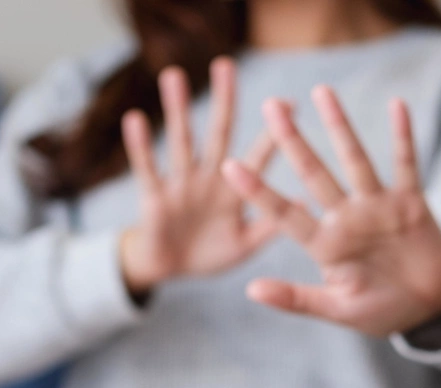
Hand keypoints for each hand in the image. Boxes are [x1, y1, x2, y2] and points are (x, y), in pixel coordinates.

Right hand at [119, 58, 276, 298]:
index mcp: (234, 189)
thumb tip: (305, 203)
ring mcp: (181, 184)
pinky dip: (140, 146)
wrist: (172, 269)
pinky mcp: (156, 197)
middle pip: (218, 133)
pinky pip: (147, 169)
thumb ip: (270, 227)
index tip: (290, 102)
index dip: (274, 134)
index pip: (258, 156)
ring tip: (174, 76)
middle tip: (226, 65)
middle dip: (223, 101)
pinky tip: (135, 120)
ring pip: (181, 141)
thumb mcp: (245, 244)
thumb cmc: (211, 254)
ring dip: (177, 110)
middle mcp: (209, 178)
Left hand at [221, 87, 440, 336]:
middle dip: (292, 142)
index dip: (259, 192)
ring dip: (339, 127)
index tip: (229, 167)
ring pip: (355, 159)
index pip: (284, 214)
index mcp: (324, 245)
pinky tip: (397, 105)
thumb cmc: (379, 312)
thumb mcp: (337, 310)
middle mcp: (346, 219)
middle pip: (314, 174)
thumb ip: (296, 299)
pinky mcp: (410, 203)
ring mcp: (377, 207)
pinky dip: (403, 136)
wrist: (429, 308)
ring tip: (322, 91)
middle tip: (270, 105)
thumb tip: (250, 291)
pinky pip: (405, 164)